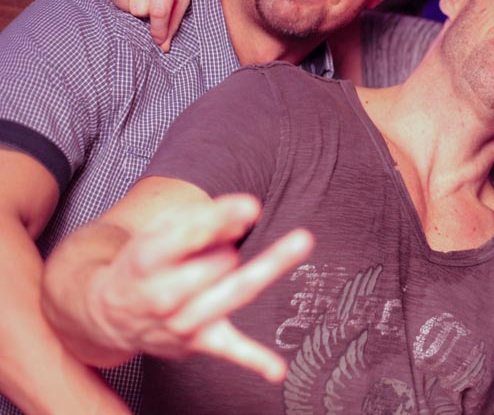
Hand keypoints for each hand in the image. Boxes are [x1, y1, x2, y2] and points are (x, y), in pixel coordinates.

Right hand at [85, 194, 312, 382]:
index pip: (188, 236)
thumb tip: (246, 213)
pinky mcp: (200, 342)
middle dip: (230, 245)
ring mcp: (182, 323)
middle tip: (222, 245)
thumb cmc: (144, 262)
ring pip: (232, 292)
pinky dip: (256, 360)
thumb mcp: (159, 229)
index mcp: (147, 259)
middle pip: (218, 263)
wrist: (107, 314)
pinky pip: (231, 351)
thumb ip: (202, 217)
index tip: (252, 206)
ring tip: (301, 241)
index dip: (222, 219)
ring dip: (264, 268)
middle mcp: (162, 295)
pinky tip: (278, 371)